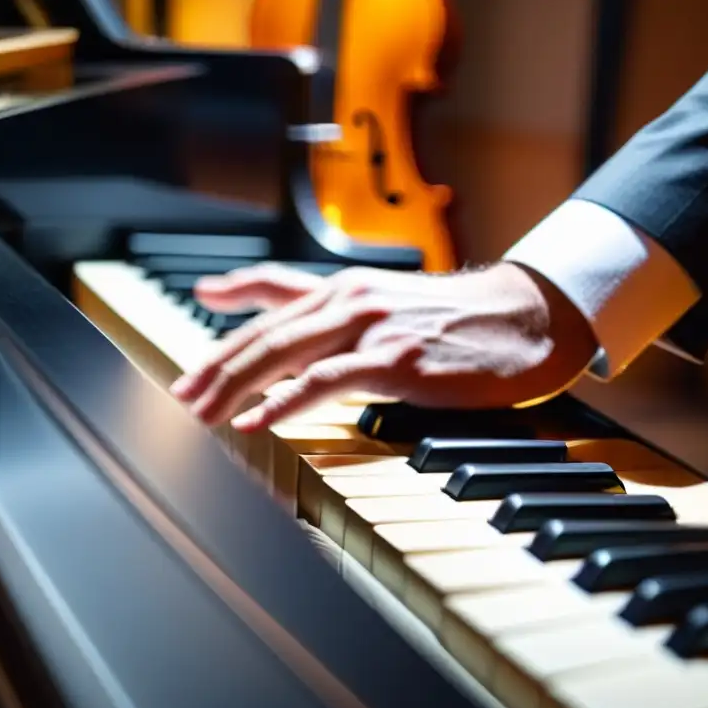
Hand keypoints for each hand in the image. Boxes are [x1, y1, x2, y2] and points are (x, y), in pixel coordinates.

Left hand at [169, 262, 597, 431]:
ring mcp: (370, 327)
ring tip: (202, 414)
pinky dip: (283, 401)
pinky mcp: (395, 360)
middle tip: (180, 399)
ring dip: (235, 385)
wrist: (526, 319)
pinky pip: (325, 381)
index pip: (266, 301)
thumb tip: (301, 341)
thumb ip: (336, 314)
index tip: (187, 366)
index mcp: (345, 287)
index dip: (221, 332)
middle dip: (214, 367)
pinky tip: (256, 420)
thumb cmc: (456, 320)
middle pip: (264, 333)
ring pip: (284, 352)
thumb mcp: (388, 305)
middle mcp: (349, 300)